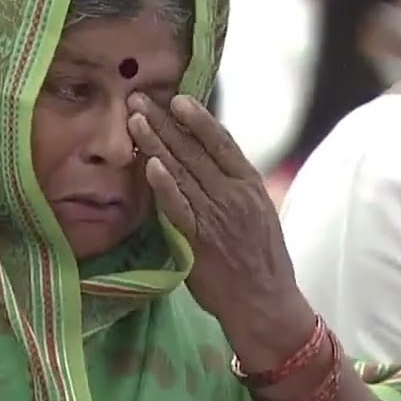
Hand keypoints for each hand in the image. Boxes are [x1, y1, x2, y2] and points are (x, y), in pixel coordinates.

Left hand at [126, 93, 314, 367]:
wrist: (266, 303)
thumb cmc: (261, 258)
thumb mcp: (259, 211)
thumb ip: (234, 184)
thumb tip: (208, 157)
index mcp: (249, 185)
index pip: (221, 142)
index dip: (198, 118)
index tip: (176, 98)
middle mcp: (233, 195)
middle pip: (195, 150)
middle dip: (164, 121)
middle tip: (138, 97)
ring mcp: (215, 217)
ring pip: (182, 172)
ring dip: (156, 143)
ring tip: (134, 118)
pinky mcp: (198, 241)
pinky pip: (178, 208)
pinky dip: (164, 185)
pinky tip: (150, 164)